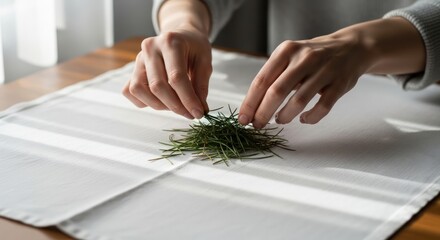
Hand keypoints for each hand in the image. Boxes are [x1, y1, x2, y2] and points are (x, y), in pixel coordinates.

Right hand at [122, 29, 211, 118]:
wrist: (181, 35)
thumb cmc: (194, 48)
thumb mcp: (205, 61)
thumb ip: (201, 85)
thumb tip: (198, 109)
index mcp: (170, 42)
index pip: (176, 76)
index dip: (188, 99)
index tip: (198, 112)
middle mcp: (150, 48)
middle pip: (157, 86)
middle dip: (176, 106)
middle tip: (190, 113)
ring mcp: (138, 59)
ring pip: (139, 90)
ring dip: (159, 105)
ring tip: (176, 105)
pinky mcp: (132, 70)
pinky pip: (130, 91)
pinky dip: (145, 101)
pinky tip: (162, 100)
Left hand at [238, 34, 371, 127]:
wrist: (351, 47)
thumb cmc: (312, 57)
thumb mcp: (290, 57)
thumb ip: (273, 76)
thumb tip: (251, 107)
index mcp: (287, 51)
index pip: (262, 80)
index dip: (250, 102)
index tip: (243, 119)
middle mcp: (304, 58)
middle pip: (277, 91)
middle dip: (263, 113)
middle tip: (257, 125)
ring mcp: (324, 70)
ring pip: (299, 101)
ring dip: (285, 116)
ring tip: (280, 120)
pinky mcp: (340, 84)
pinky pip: (322, 107)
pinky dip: (310, 118)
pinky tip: (303, 119)